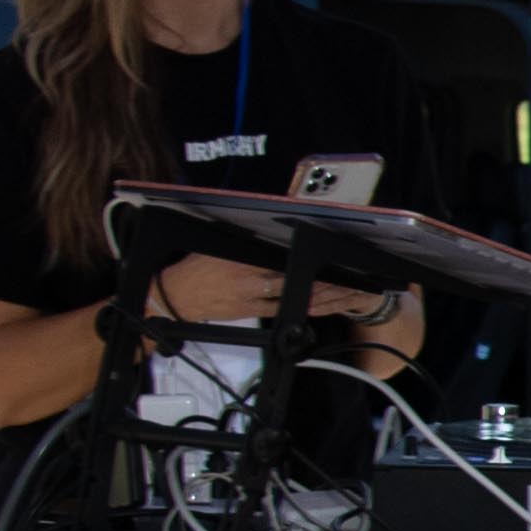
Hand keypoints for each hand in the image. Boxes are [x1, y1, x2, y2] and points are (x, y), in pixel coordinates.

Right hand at [147, 251, 373, 325]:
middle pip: (299, 279)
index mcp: (245, 256)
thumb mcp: (221, 243)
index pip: (285, 255)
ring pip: (298, 298)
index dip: (312, 257)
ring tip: (352, 292)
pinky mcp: (252, 312)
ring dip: (327, 297)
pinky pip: (288, 310)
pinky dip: (312, 308)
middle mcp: (251, 277)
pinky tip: (330, 305)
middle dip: (329, 281)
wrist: (175, 297)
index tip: (335, 253)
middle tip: (355, 279)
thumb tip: (273, 219)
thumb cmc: (196, 266)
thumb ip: (249, 236)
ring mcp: (253, 297)